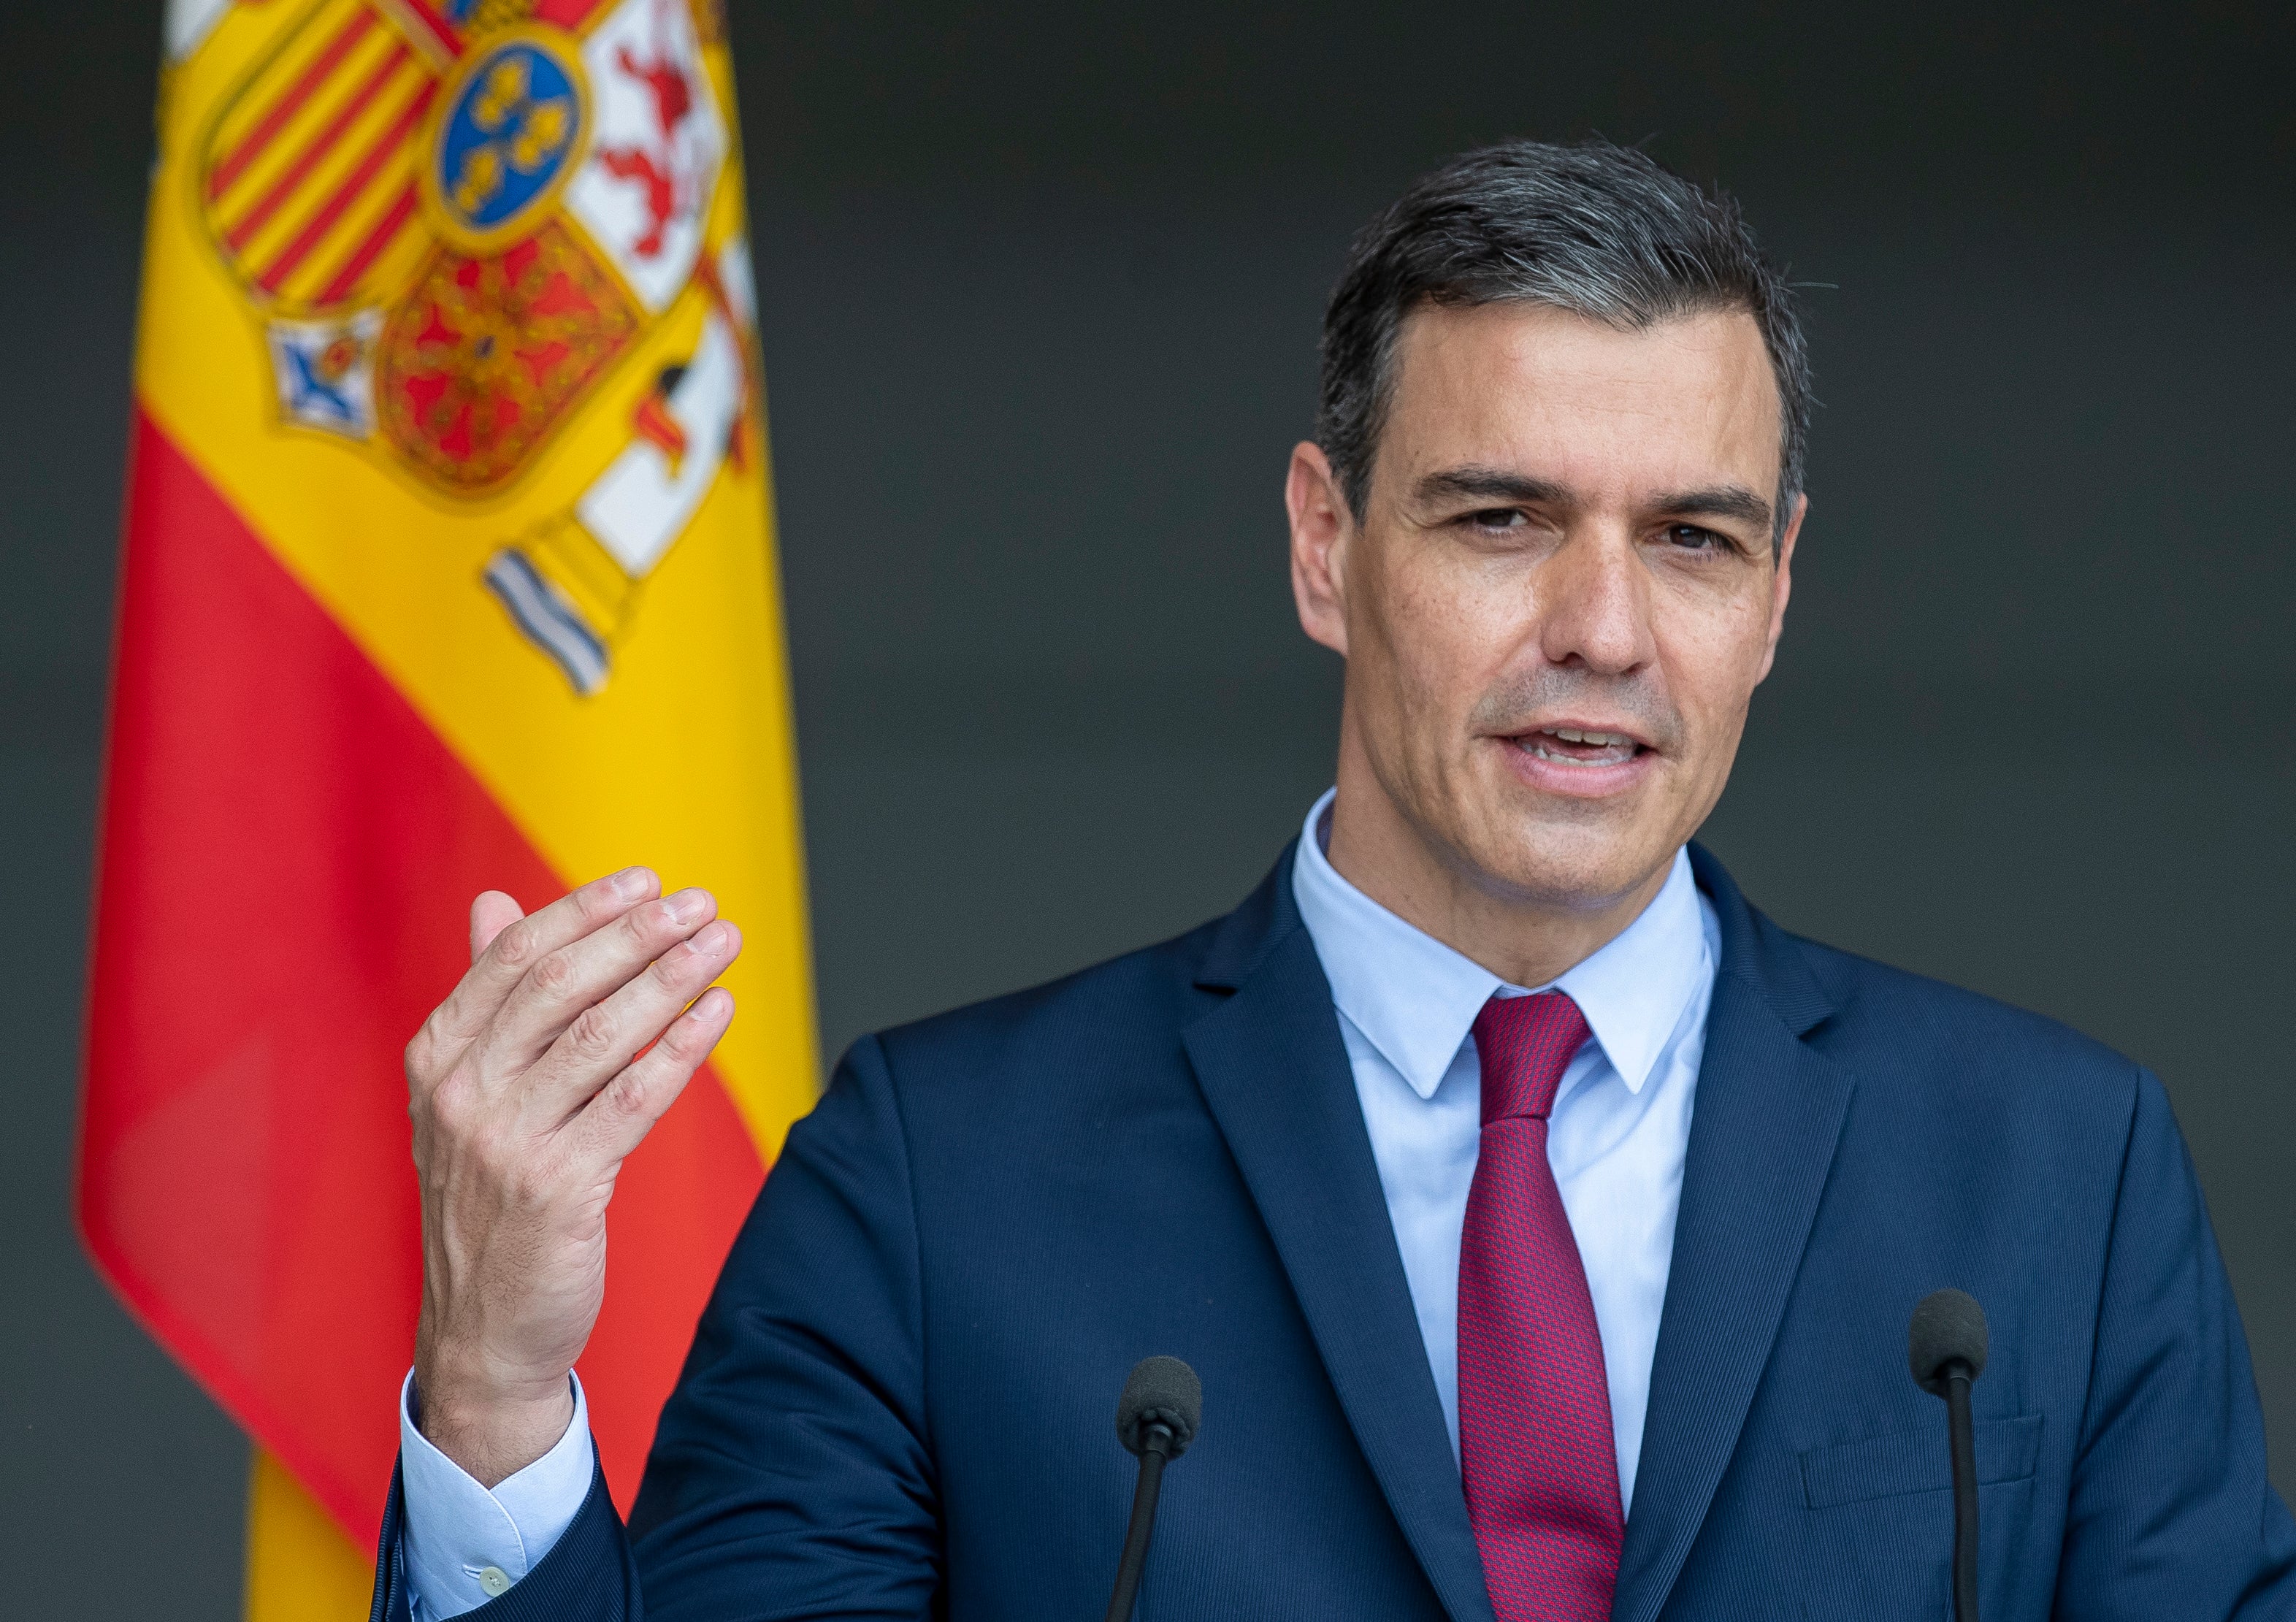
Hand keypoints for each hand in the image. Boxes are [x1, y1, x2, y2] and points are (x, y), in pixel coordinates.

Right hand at [406, 868, 742, 1485]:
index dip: (585, 909)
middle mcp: (462, 1092)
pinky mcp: (558, 1188)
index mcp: (438, 1058)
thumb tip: (492, 901)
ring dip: (672, 979)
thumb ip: (488, 997)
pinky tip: (719, 1012)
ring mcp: (505, 1141)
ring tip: (723, 942)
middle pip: (563, 985)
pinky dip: (682, 1047)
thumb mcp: (467, 1095)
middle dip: (639, 934)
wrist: (480, 1330)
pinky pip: (633, 1100)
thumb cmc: (487, 1199)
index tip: (647, 879)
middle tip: (701, 902)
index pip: (516, 957)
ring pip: (604, 1035)